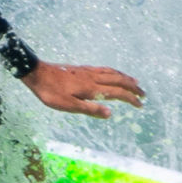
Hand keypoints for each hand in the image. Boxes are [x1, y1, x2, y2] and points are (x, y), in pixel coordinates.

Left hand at [22, 61, 144, 119]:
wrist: (37, 73)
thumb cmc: (51, 92)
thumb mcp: (69, 106)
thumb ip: (90, 109)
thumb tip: (110, 113)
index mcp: (91, 88)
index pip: (117, 93)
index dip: (130, 99)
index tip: (141, 104)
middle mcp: (93, 78)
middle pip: (118, 80)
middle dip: (133, 87)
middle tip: (144, 94)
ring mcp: (88, 71)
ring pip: (112, 72)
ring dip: (125, 77)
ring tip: (135, 81)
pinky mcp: (82, 69)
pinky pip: (104, 68)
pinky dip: (114, 71)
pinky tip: (112, 73)